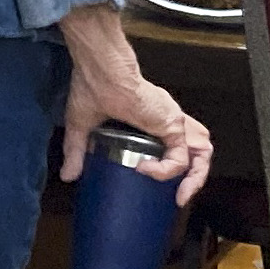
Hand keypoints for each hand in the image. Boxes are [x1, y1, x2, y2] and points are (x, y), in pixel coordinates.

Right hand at [59, 5, 214, 208]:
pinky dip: (166, 170)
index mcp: (153, 120)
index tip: (166, 188)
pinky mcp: (172, 124)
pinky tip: (145, 170)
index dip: (177, 166)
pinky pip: (180, 158)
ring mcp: (173, 121)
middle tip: (179, 198)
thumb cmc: (91, 87)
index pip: (179, 144)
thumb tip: (68, 176)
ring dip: (195, 179)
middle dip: (195, 177)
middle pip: (200, 150)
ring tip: (179, 197)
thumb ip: (77, 152)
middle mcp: (169, 120)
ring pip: (202, 153)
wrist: (100, 69)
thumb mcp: (82, 126)